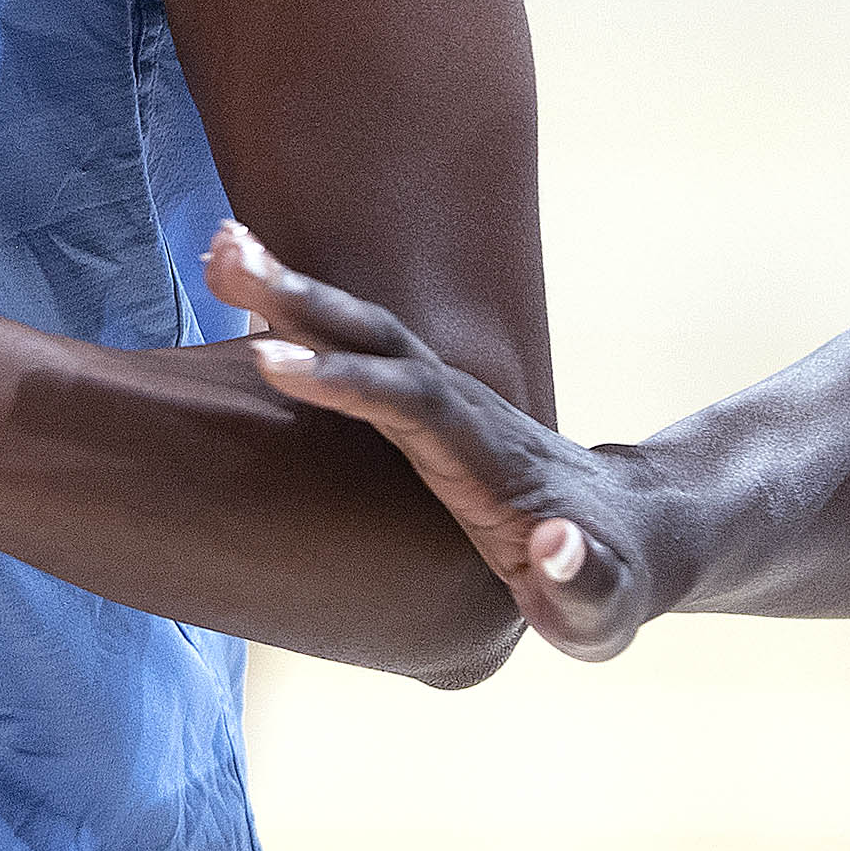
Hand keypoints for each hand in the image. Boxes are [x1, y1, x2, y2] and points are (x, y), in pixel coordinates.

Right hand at [205, 222, 663, 660]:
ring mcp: (441, 401)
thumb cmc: (608, 580)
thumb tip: (555, 544)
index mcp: (493, 458)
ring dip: (293, 290)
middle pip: (382, 343)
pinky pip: (354, 350)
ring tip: (220, 247)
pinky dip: (300, 313)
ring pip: (363, 332)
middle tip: (229, 258)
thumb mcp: (606, 603)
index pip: (417, 405)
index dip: (348, 381)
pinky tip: (243, 285)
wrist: (629, 532)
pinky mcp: (418, 405)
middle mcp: (464, 411)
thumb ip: (584, 582)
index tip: (272, 360)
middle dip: (306, 303)